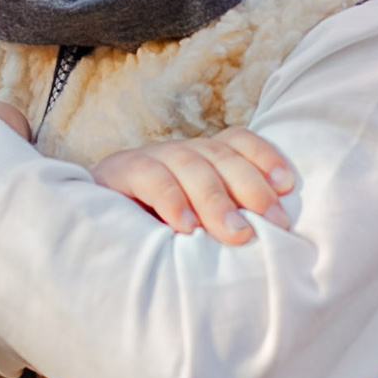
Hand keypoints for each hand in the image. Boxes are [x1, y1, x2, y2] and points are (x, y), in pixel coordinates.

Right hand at [91, 129, 294, 244]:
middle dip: (251, 188)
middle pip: (220, 157)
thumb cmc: (156, 232)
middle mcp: (179, 152)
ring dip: (216, 200)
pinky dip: (172, 201)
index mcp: (201, 158)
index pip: (237, 141)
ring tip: (236, 233)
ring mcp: (149, 158)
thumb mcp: (197, 223)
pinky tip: (185, 228)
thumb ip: (225, 222)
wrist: (90, 227)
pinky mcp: (119, 172)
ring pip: (190, 166)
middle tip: (274, 224)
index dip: (264, 156)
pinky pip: (151, 178)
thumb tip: (272, 236)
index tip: (287, 185)